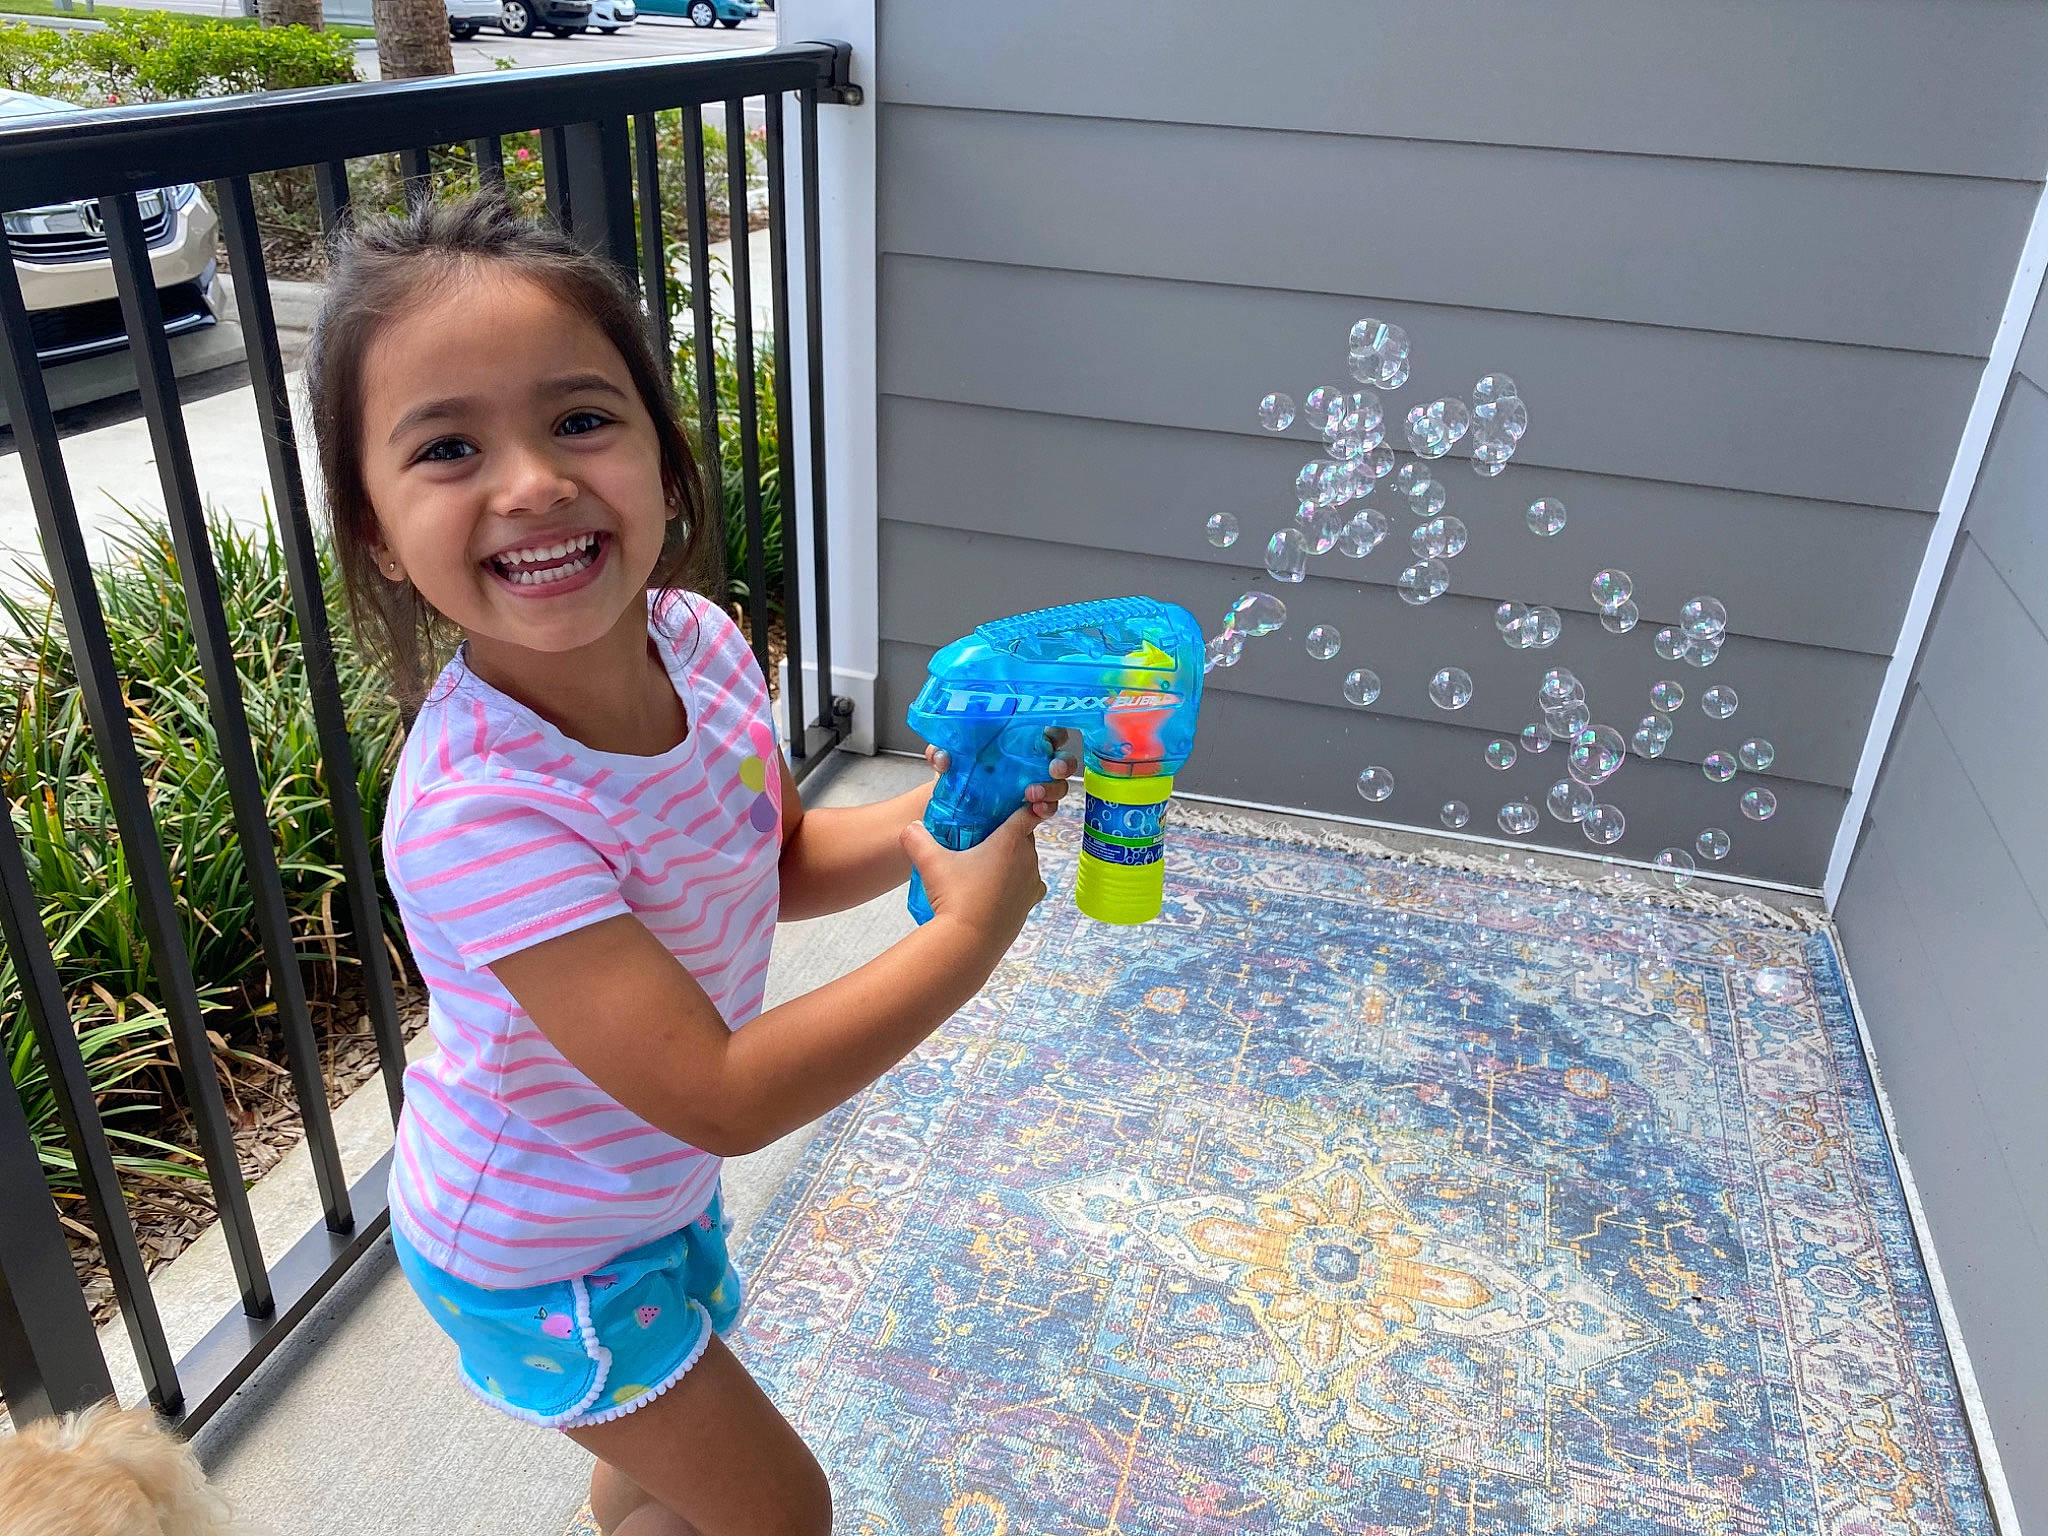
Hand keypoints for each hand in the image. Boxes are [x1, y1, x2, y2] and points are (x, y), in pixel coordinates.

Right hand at [900, 806, 1046, 951]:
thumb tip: (910, 827)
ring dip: (1014, 861)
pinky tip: (998, 889)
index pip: (1026, 814)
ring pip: (1028, 863)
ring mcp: (1031, 885)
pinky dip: (1017, 884)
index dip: (1020, 808)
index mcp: (1010, 842)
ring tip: (988, 866)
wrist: (969, 942)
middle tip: (986, 838)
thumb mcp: (930, 863)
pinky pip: (1028, 887)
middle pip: (1025, 838)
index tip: (1009, 808)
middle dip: (1010, 835)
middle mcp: (1028, 861)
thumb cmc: (954, 898)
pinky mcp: (1029, 906)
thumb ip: (917, 838)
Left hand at [922, 728, 1079, 821]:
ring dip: (1052, 789)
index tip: (1051, 737)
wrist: (951, 809)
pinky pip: (1048, 809)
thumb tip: (941, 756)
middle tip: (1052, 768)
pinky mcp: (1032, 810)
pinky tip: (1035, 811)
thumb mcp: (949, 759)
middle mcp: (1032, 764)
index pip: (1047, 731)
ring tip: (1032, 794)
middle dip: (1063, 763)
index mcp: (1018, 742)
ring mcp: (1036, 787)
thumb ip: (941, 752)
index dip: (1056, 733)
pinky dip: (1045, 809)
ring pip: (1059, 786)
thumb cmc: (958, 772)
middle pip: (1063, 759)